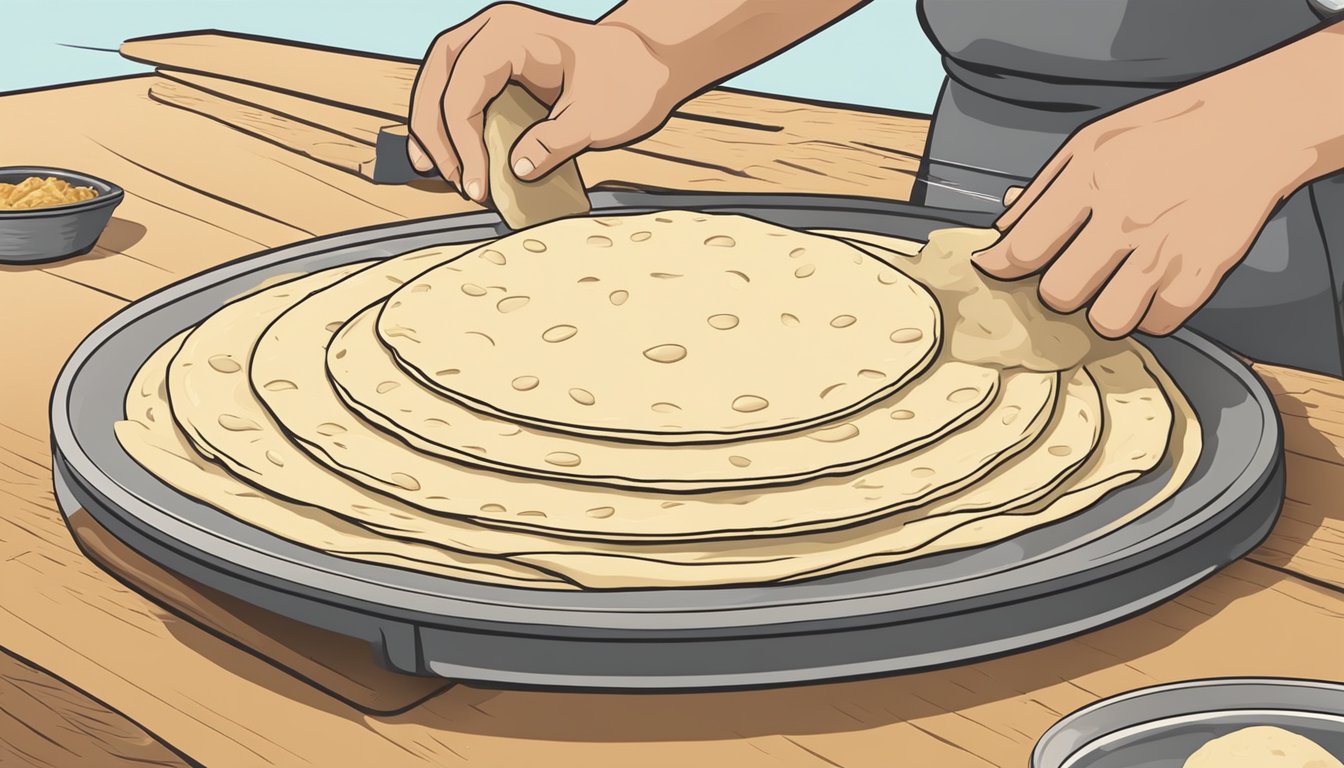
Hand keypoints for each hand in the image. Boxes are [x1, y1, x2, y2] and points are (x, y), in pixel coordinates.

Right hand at [407, 3, 685, 202]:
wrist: (646, 65)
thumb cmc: (627, 83)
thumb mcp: (597, 119)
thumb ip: (557, 143)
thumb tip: (518, 170)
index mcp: (511, 35)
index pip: (464, 89)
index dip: (462, 143)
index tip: (476, 186)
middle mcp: (492, 31)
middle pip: (437, 79)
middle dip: (434, 133)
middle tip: (450, 179)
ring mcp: (490, 43)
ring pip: (438, 81)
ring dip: (432, 127)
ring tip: (433, 170)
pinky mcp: (495, 64)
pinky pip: (456, 88)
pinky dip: (448, 121)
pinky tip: (448, 154)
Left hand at [972, 82, 1311, 338]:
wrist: (1254, 127)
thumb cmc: (1166, 132)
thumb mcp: (1092, 141)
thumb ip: (1042, 190)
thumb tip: (1002, 231)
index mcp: (1090, 179)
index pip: (1025, 248)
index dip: (1002, 268)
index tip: (998, 270)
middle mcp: (1124, 216)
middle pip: (1059, 295)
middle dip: (1058, 292)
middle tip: (1072, 276)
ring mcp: (1166, 247)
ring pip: (1107, 320)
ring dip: (1104, 311)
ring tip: (1113, 289)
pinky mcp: (1204, 270)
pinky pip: (1159, 322)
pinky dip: (1151, 314)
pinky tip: (1152, 289)